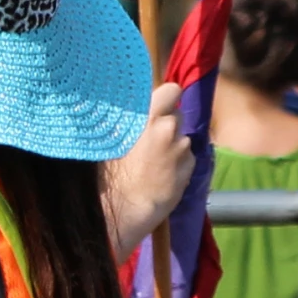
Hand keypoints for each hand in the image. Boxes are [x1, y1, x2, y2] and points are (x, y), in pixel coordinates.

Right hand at [102, 84, 191, 264]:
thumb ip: (124, 120)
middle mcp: (168, 128)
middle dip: (168, 123)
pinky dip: (177, 162)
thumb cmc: (109, 171)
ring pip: (182, 138)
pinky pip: (186, 157)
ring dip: (172, 145)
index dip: (167, 97)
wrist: (124, 206)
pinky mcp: (189, 167)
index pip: (171, 90)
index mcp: (148, 116)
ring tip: (153, 160)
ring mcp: (181, 148)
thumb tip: (125, 109)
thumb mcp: (108, 138)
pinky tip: (161, 173)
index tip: (159, 106)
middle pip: (177, 115)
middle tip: (151, 138)